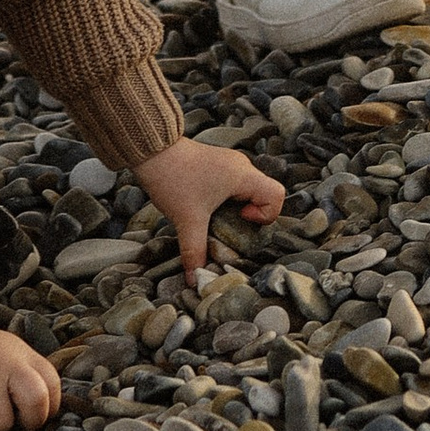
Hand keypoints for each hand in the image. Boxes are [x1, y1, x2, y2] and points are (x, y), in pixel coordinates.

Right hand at [0, 314, 59, 430]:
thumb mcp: (2, 350)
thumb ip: (21, 373)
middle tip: (12, 421)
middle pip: (37, 402)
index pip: (52, 384)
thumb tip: (38, 412)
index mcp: (21, 353)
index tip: (33, 415)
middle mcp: (7, 364)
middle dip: (29, 421)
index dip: (48, 407)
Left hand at [135, 135, 286, 277]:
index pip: (277, 195)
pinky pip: (234, 185)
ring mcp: (229, 163)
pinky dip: (226, 200)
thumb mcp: (187, 221)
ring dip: (236, 208)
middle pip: (263, 195)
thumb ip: (195, 252)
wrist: (152, 150)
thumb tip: (195, 281)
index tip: (240, 218)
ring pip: (247, 190)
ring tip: (213, 218)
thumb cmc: (174, 180)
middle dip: (250, 216)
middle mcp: (241, 166)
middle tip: (226, 226)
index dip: (266, 214)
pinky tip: (205, 207)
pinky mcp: (217, 165)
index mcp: (243, 175)